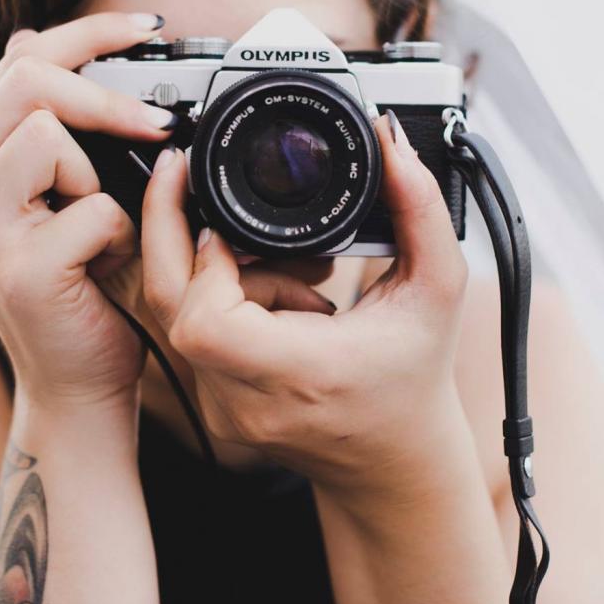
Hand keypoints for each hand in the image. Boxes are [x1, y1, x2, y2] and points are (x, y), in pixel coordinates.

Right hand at [0, 12, 177, 409]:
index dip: (90, 32)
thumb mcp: (65, 190)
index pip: (23, 59)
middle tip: (160, 123)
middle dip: (107, 95)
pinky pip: (94, 208)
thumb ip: (51, 125)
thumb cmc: (83, 283)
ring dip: (100, 175)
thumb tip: (30, 37)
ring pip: (50, 135)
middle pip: (29, 79)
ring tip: (102, 223)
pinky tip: (108, 264)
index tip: (150, 26)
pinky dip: (121, 233)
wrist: (79, 382)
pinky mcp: (18, 269)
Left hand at [138, 113, 469, 494]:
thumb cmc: (416, 379)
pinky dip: (224, 301)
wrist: (395, 463)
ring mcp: (224, 408)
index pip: (206, 322)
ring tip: (294, 275)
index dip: (205, 262)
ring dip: (221, 274)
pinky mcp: (213, 405)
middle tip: (183, 177)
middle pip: (168, 307)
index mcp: (303, 374)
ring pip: (179, 313)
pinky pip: (192, 333)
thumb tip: (389, 140)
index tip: (230, 223)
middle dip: (166, 231)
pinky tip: (281, 300)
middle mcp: (250, 400)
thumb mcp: (437, 287)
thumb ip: (418, 208)